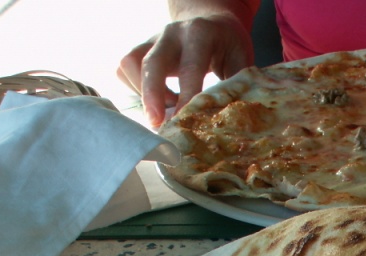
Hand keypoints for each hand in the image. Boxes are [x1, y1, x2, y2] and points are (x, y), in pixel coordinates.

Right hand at [117, 15, 252, 125]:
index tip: (183, 119)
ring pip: (131, 64)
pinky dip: (137, 90)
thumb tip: (230, 118)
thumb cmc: (227, 45)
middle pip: (152, 62)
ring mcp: (152, 40)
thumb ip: (235, 85)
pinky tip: (160, 100)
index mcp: (200, 34)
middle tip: (156, 122)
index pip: (190, 66)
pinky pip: (125, 70)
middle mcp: (172, 33)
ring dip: (143, 93)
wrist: (210, 22)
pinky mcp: (140, 49)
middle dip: (152, 95)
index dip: (186, 95)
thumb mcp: (240, 59)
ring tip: (166, 110)